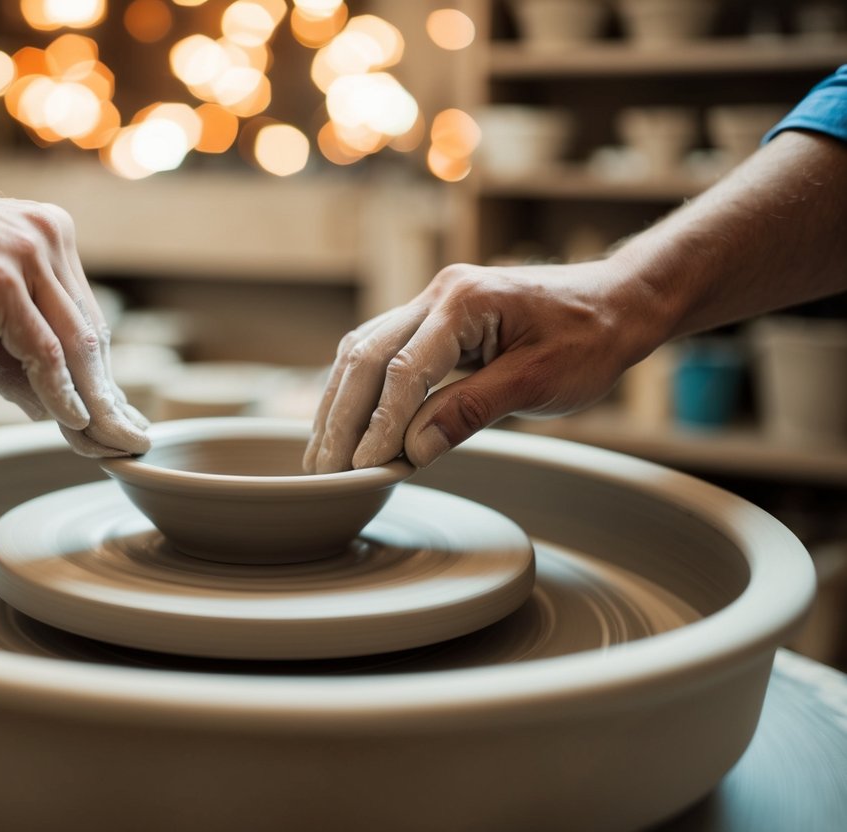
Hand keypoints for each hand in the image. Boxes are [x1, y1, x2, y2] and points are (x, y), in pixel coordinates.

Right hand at [0, 173, 148, 456]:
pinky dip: (62, 391)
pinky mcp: (3, 278)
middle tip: (130, 442)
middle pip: (91, 334)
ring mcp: (28, 255)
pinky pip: (44, 349)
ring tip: (111, 444)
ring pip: (76, 344)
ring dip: (96, 403)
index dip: (101, 376)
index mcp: (48, 240)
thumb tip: (54, 412)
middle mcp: (49, 240)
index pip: (84, 321)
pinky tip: (75, 422)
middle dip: (109, 396)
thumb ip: (13, 366)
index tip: (116, 417)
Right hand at [304, 260, 660, 471]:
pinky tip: (343, 424)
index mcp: (466, 301)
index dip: (381, 423)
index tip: (365, 467)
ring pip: (362, 352)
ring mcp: (431, 304)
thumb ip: (471, 411)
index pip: (405, 369)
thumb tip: (412, 450)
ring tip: (321, 454)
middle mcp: (438, 294)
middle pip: (366, 356)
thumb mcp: (539, 382)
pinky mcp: (432, 321)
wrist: (616, 303)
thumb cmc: (589, 339)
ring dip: (338, 404)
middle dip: (340, 416)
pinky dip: (357, 391)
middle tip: (324, 469)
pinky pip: (379, 353)